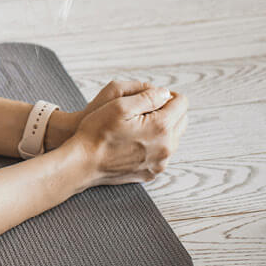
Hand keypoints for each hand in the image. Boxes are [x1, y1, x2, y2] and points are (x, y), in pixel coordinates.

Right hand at [63, 79, 189, 186]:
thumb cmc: (97, 132)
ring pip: (173, 138)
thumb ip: (148, 96)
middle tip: (144, 110)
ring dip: (162, 128)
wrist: (83, 163)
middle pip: (182, 120)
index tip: (152, 96)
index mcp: (161, 127)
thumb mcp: (120, 105)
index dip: (167, 95)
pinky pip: (162, 154)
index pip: (182, 103)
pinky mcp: (151, 172)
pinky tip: (134, 141)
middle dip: (168, 111)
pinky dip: (154, 145)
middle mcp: (166, 147)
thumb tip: (166, 93)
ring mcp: (160, 162)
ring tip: (137, 126)